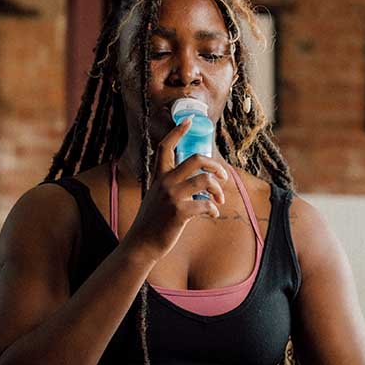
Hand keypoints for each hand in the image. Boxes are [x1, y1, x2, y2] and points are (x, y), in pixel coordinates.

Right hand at [119, 118, 229, 261]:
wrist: (141, 244)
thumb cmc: (152, 222)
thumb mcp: (156, 197)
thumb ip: (170, 186)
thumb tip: (197, 184)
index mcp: (159, 176)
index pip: (166, 146)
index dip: (178, 131)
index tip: (189, 121)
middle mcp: (165, 182)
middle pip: (196, 159)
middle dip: (216, 165)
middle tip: (223, 176)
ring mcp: (172, 197)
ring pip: (205, 180)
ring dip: (218, 190)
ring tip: (219, 199)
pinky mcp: (179, 212)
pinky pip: (206, 205)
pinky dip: (213, 209)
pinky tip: (212, 214)